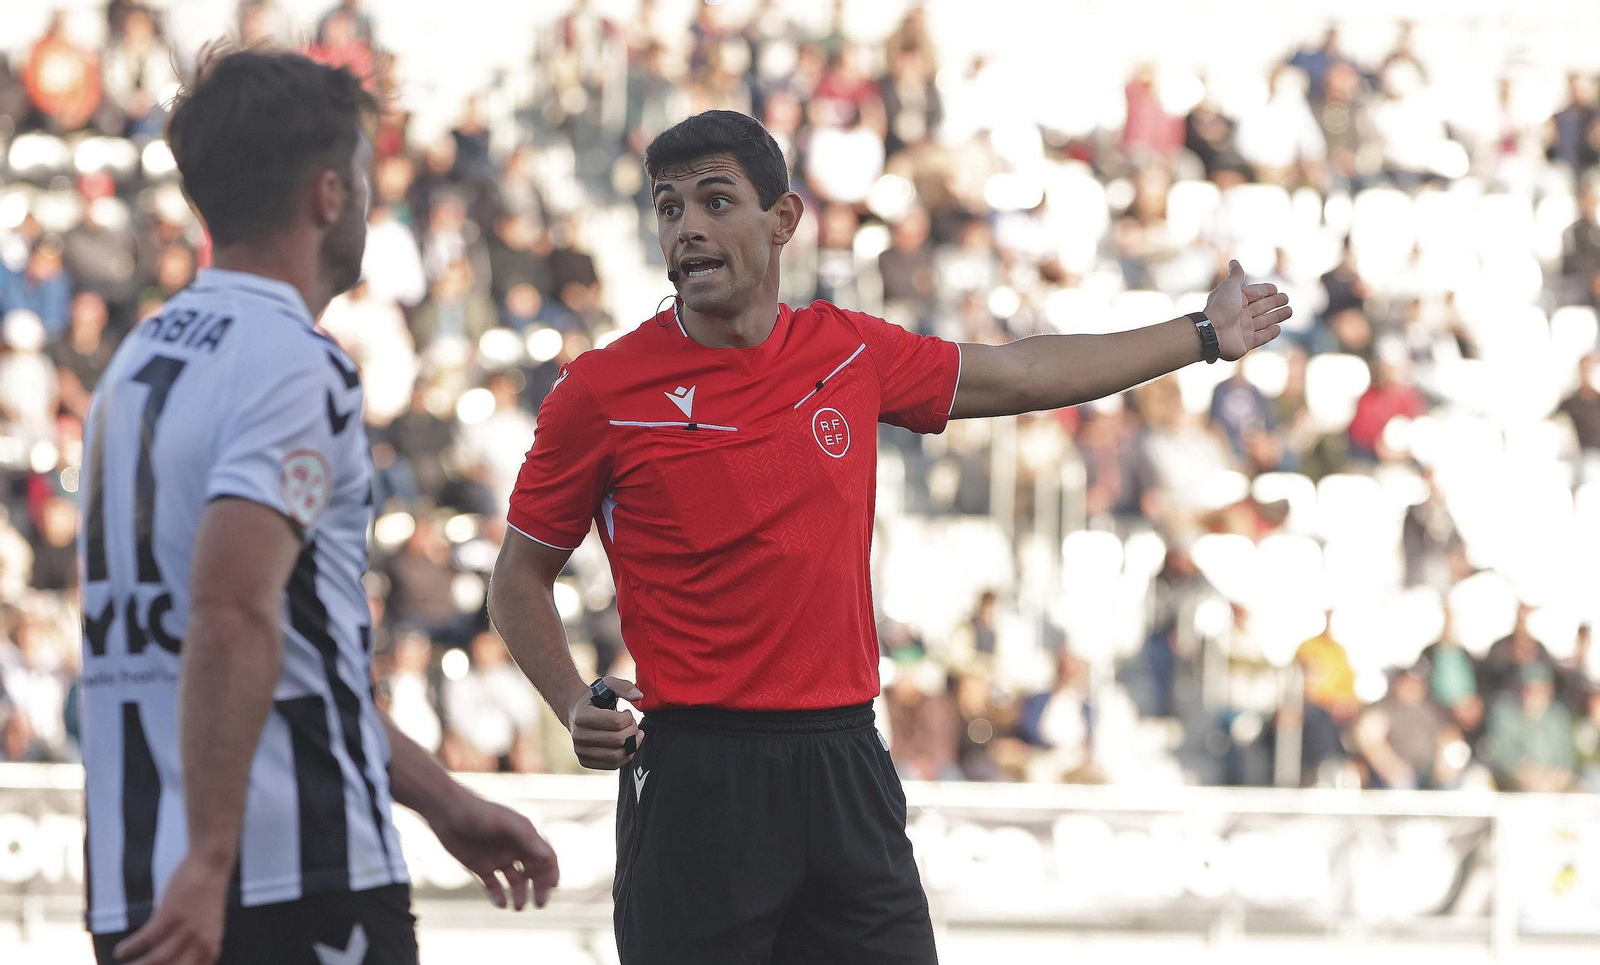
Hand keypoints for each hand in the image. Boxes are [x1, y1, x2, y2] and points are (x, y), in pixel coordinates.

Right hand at [113, 854, 228, 964]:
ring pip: (157, 959)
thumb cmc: (205, 897)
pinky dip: (131, 947)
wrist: (212, 864)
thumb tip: (163, 959)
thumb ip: (191, 946)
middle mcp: (202, 943)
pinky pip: (146, 938)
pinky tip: (119, 951)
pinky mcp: (173, 914)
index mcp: (211, 948)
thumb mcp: (205, 927)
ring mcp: (188, 929)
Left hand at [430, 792, 559, 909]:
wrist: (446, 812)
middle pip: (534, 872)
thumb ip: (527, 839)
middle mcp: (514, 848)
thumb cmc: (479, 813)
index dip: (551, 872)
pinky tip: (501, 904)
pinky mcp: (481, 867)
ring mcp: (498, 858)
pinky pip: (494, 886)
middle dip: (539, 888)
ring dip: (520, 895)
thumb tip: (548, 858)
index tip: (552, 887)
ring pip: (516, 882)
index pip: (545, 857)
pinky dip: (499, 896)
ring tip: (518, 907)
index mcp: (525, 836)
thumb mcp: (505, 823)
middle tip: (539, 903)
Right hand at [566, 675, 641, 769]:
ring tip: (631, 734)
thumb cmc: (596, 698)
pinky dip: (625, 756)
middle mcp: (578, 736)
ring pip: (616, 756)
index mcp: (582, 716)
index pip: (617, 723)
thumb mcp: (608, 685)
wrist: (576, 712)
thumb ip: (624, 687)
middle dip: (632, 731)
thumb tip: (639, 696)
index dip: (629, 718)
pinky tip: (626, 744)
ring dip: (631, 745)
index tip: (626, 713)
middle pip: (618, 740)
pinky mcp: (584, 761)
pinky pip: (612, 765)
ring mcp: (580, 751)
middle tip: (632, 724)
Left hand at [1205, 260, 1292, 360]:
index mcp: (1235, 301)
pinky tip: (1278, 328)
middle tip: (1286, 298)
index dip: (1264, 291)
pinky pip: (1261, 338)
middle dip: (1274, 302)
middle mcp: (1239, 315)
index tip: (1276, 289)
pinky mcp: (1246, 344)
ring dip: (1276, 316)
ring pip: (1264, 322)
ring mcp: (1242, 330)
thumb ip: (1236, 275)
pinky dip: (1270, 333)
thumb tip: (1234, 261)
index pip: (1254, 294)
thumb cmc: (1221, 307)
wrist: (1212, 332)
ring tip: (1289, 311)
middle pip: (1260, 307)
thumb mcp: (1230, 287)